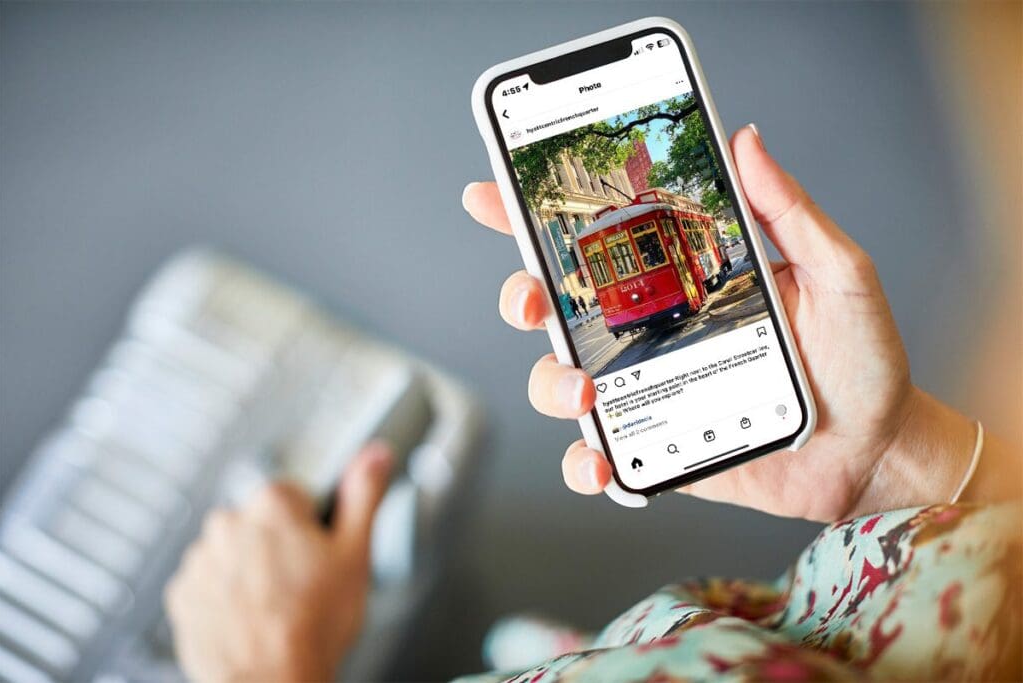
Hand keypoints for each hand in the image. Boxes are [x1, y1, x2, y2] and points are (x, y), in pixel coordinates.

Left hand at [165, 442, 392, 682]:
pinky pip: (208, 585)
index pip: (295, 495)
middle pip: (262, 524)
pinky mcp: (182, 595)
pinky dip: (225, 599)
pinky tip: (251, 620)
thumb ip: (363, 495)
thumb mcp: (356, 554)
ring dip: (251, 573)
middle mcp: (228, 523)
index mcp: (272, 504)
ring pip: (234, 555)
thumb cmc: (312, 627)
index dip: (313, 527)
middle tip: (303, 587)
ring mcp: (201, 560)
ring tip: (277, 609)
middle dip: (280, 549)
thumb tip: (374, 455)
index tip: (318, 554)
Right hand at [463, 124, 979, 521]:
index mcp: (683, 281)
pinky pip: (599, 458)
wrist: (876, 450)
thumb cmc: (861, 359)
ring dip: (552, 384)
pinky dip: (583, 463)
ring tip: (587, 392)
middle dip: (521, 300)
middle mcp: (654, 332)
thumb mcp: (836, 274)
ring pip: (562, 381)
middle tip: (530, 303)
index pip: (601, 242)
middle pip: (557, 309)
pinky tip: (600, 460)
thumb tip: (748, 142)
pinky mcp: (658, 447)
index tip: (493, 194)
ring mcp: (650, 392)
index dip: (537, 219)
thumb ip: (790, 213)